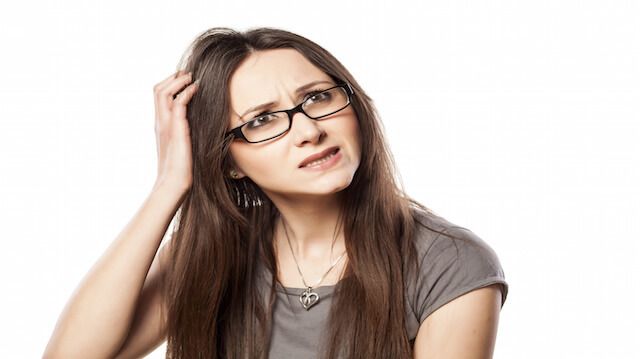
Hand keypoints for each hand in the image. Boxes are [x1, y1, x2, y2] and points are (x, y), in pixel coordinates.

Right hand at [152, 70, 198, 192]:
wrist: (174, 183)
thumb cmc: (180, 169)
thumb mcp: (181, 146)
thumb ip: (183, 133)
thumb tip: (193, 127)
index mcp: (160, 125)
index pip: (158, 96)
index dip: (169, 84)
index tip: (183, 79)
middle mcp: (160, 122)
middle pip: (158, 90)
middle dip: (173, 77)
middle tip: (187, 73)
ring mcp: (166, 125)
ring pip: (164, 93)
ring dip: (179, 81)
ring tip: (191, 77)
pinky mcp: (176, 130)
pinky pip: (178, 104)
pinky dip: (187, 92)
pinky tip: (196, 88)